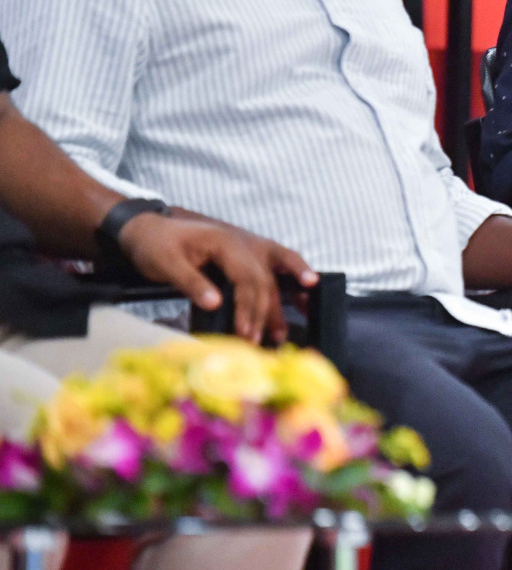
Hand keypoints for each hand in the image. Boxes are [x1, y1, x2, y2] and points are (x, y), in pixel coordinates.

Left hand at [116, 214, 315, 343]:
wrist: (147, 228)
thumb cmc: (155, 245)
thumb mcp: (166, 264)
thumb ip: (192, 282)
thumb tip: (215, 304)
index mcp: (225, 242)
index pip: (247, 278)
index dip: (248, 307)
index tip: (244, 332)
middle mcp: (244, 241)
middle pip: (263, 280)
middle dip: (263, 313)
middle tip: (256, 341)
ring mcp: (249, 245)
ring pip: (277, 272)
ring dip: (283, 301)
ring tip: (282, 330)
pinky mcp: (248, 252)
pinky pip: (278, 262)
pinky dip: (294, 273)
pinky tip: (306, 286)